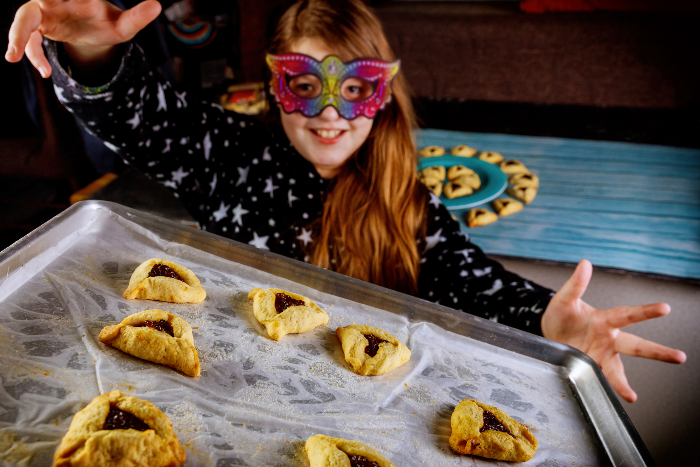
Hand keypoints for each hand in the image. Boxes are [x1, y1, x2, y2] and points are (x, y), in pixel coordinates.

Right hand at [5, 0, 160, 77]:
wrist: (95, 30)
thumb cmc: (108, 23)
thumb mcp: (125, 25)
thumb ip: (137, 16)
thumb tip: (158, 5)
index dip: (54, 0)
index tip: (54, 8)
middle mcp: (55, 2)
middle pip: (32, 8)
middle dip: (23, 24)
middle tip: (17, 45)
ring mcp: (44, 14)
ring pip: (25, 23)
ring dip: (21, 42)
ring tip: (26, 64)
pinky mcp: (39, 28)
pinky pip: (31, 40)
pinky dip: (34, 55)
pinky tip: (46, 72)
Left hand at [541, 259, 685, 402]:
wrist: (547, 331)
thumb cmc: (561, 314)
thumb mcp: (565, 298)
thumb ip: (576, 284)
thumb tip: (585, 263)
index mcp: (605, 320)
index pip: (628, 315)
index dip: (646, 311)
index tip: (665, 308)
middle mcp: (608, 340)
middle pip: (635, 346)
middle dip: (657, 352)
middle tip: (680, 357)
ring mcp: (600, 355)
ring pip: (617, 370)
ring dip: (623, 383)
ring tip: (632, 396)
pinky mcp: (590, 367)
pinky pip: (600, 379)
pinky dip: (605, 389)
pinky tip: (615, 399)